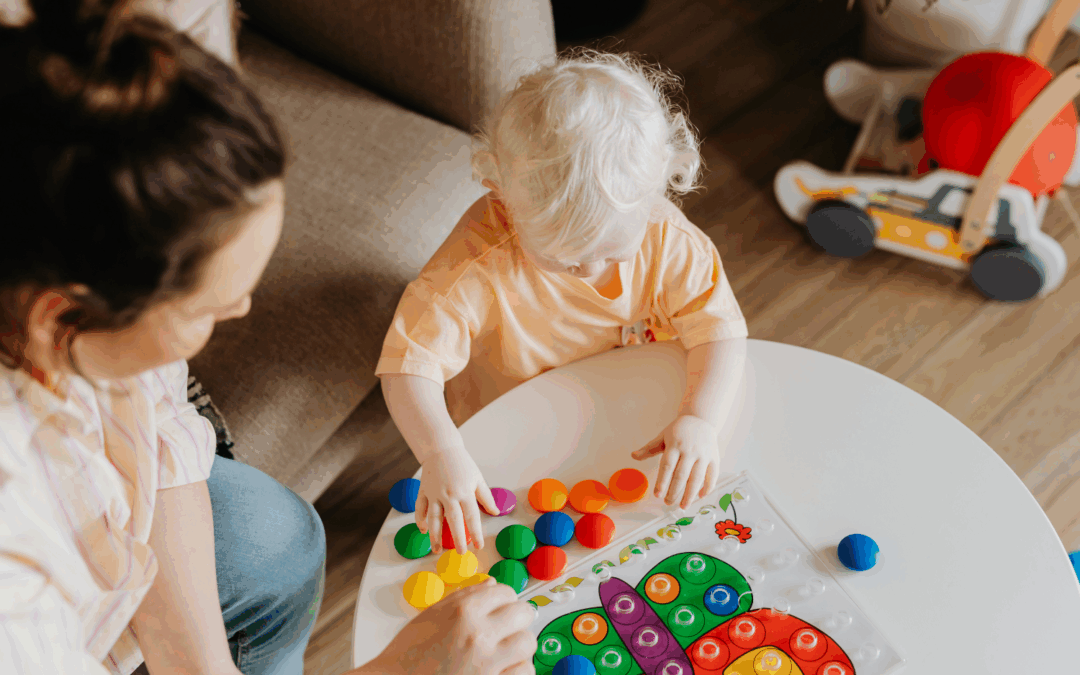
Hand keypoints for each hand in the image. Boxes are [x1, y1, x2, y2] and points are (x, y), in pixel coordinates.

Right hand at [361, 578, 536, 674]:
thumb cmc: (407, 655)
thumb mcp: (431, 615)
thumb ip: (465, 597)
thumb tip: (492, 585)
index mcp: (463, 612)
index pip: (505, 592)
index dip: (505, 598)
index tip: (502, 606)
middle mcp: (478, 635)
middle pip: (524, 614)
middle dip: (519, 618)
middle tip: (510, 626)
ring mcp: (487, 664)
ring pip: (527, 644)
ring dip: (519, 646)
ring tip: (505, 650)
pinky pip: (524, 672)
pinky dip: (517, 669)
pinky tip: (504, 668)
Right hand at [416, 444, 497, 553]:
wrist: (441, 449)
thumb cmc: (462, 464)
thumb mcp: (477, 478)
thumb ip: (486, 497)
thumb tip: (495, 512)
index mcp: (465, 492)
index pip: (472, 516)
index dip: (476, 532)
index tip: (479, 546)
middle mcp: (449, 494)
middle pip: (453, 520)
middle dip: (457, 539)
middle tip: (461, 553)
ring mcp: (434, 493)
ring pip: (433, 518)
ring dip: (435, 535)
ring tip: (437, 550)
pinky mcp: (423, 491)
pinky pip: (420, 508)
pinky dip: (420, 520)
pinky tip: (423, 531)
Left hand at [632, 414, 720, 508]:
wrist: (700, 419)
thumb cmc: (679, 430)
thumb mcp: (662, 436)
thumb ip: (649, 449)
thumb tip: (633, 456)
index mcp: (675, 445)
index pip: (667, 466)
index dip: (662, 482)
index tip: (657, 495)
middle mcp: (690, 451)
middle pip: (681, 475)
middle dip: (674, 491)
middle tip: (667, 503)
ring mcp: (703, 455)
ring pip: (697, 478)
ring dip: (690, 494)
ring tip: (683, 506)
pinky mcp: (714, 458)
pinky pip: (712, 475)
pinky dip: (707, 487)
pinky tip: (700, 497)